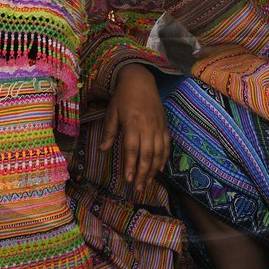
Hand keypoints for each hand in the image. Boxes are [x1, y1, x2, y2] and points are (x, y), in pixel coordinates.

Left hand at [100, 64, 167, 193]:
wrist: (140, 80)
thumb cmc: (123, 97)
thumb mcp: (112, 113)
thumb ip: (109, 132)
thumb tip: (102, 150)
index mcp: (132, 123)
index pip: (132, 149)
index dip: (131, 166)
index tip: (128, 180)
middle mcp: (147, 127)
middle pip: (146, 155)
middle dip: (142, 173)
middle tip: (138, 188)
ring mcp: (158, 126)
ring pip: (158, 153)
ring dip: (153, 170)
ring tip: (147, 183)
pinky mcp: (164, 125)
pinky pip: (166, 145)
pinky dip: (164, 158)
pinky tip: (160, 169)